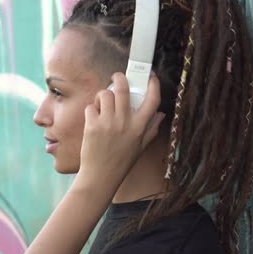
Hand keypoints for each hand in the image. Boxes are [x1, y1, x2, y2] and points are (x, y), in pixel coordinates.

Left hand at [78, 72, 164, 189]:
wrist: (101, 176)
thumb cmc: (121, 162)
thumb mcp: (140, 147)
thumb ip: (152, 129)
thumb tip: (161, 115)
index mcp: (140, 127)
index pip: (152, 100)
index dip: (153, 85)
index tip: (150, 76)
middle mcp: (125, 123)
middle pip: (123, 89)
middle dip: (120, 78)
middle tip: (117, 77)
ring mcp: (108, 124)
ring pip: (105, 95)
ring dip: (103, 95)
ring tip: (102, 104)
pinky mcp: (92, 126)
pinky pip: (91, 107)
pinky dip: (91, 110)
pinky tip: (93, 118)